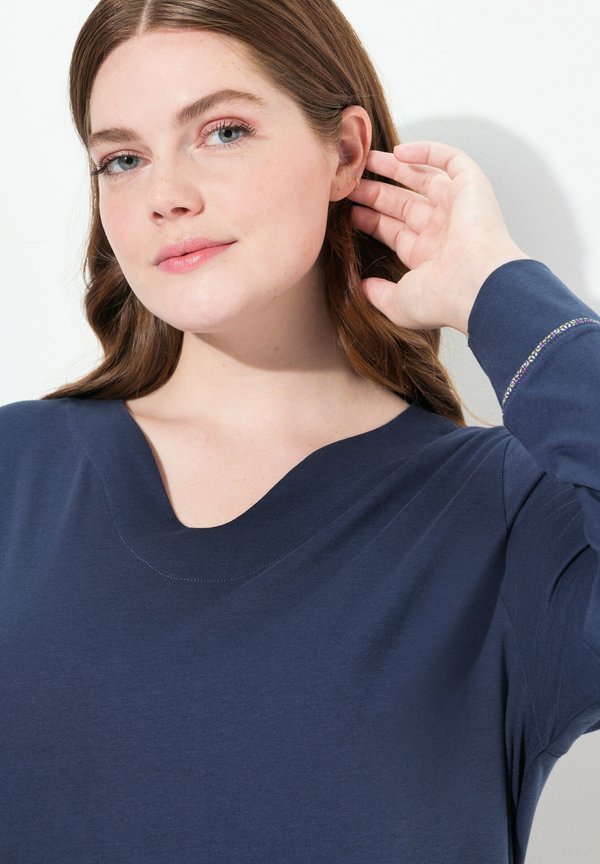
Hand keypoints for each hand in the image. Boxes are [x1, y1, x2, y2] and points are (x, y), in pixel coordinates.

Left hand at [347, 140, 531, 334]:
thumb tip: (362, 287)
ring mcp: (456, 207)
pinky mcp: (471, 186)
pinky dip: (427, 151)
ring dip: (394, 168)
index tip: (348, 210)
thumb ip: (379, 294)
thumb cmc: (442, 298)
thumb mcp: (399, 303)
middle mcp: (442, 230)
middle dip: (376, 192)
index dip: (371, 219)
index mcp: (428, 256)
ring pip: (422, 179)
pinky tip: (398, 152)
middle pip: (403, 204)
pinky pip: (450, 160)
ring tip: (365, 159)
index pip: (394, 231)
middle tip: (349, 182)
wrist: (477, 285)